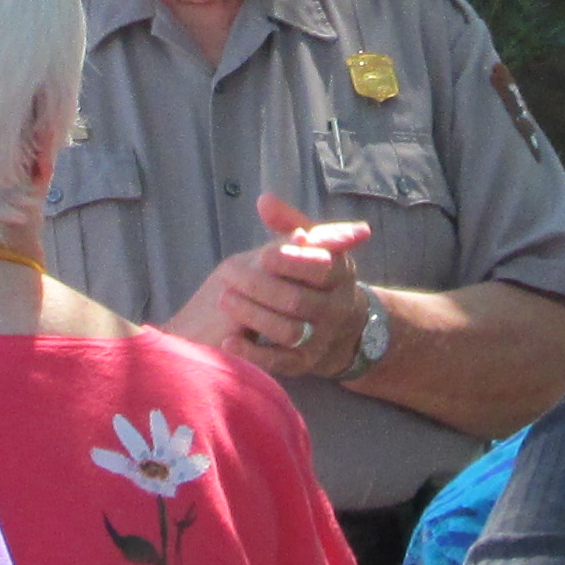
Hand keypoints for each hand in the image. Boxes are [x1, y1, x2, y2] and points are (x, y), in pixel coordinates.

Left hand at [167, 193, 374, 379]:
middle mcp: (336, 308)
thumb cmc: (314, 276)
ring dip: (253, 315)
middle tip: (228, 274)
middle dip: (260, 288)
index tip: (264, 256)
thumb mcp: (311, 247)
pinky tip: (228, 340)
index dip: (293, 263)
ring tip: (225, 298)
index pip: (321, 268)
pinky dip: (253, 353)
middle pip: (298, 301)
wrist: (339, 328)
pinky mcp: (304, 363)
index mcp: (340, 273)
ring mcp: (321, 338)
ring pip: (289, 332)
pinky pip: (280, 363)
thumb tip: (264, 200)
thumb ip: (287, 223)